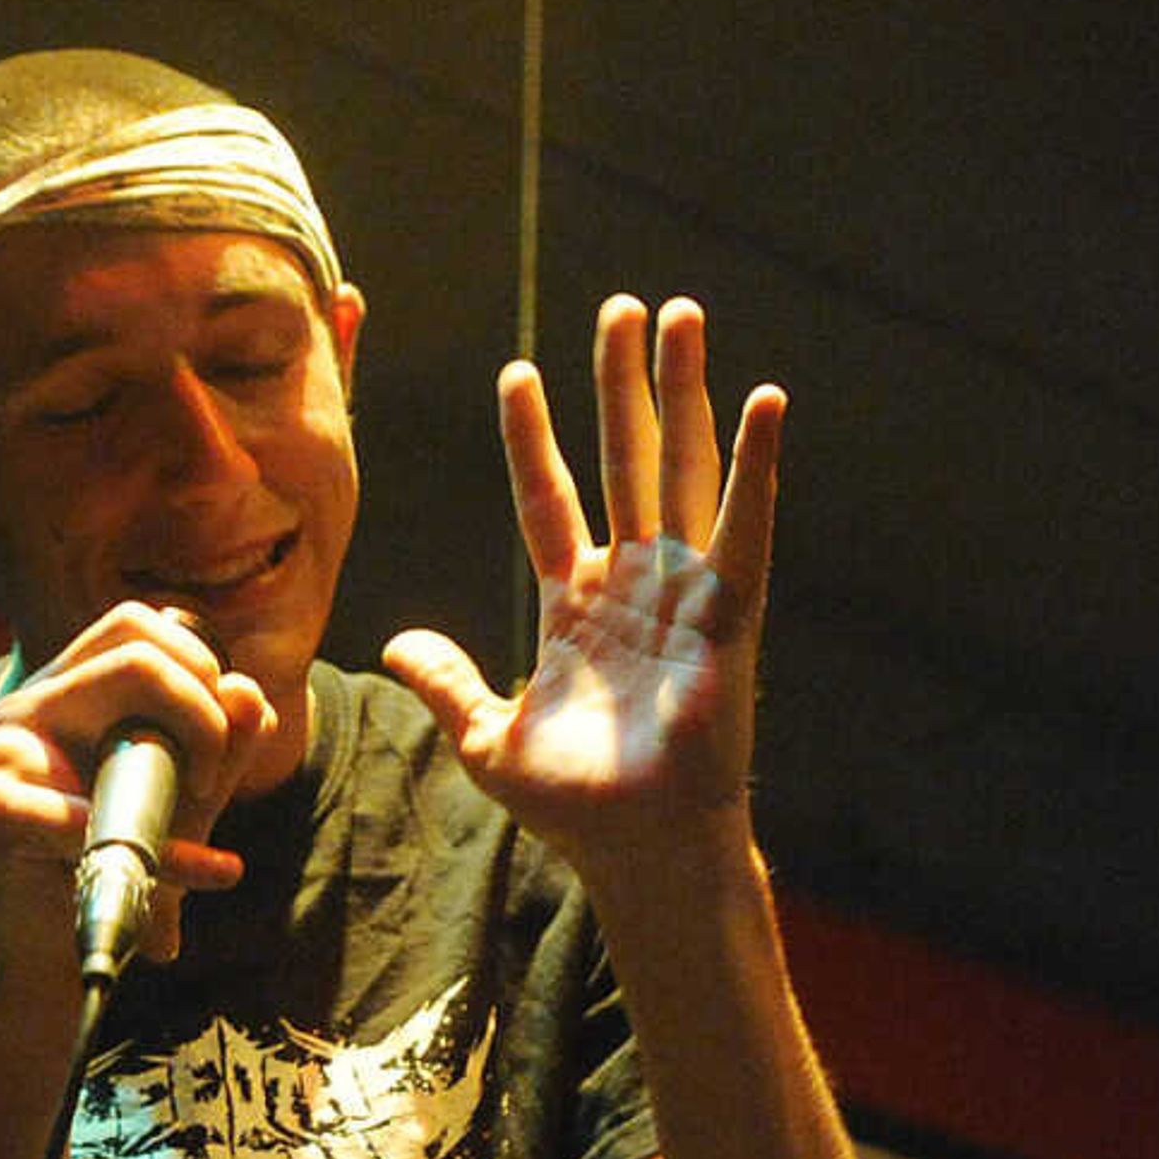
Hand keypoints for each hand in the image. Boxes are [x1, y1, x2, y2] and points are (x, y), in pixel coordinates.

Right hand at [0, 601, 274, 980]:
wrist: (70, 953)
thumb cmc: (128, 865)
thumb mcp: (192, 795)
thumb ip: (224, 741)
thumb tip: (246, 691)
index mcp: (67, 690)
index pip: (141, 624)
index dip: (202, 670)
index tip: (218, 745)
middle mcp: (26, 704)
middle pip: (137, 644)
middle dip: (203, 708)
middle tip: (209, 778)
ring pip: (121, 687)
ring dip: (185, 751)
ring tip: (198, 816)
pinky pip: (92, 809)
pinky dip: (166, 850)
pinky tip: (211, 871)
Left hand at [382, 294, 783, 869]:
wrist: (639, 850)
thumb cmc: (576, 808)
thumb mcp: (488, 739)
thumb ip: (446, 683)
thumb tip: (394, 645)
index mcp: (576, 604)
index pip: (548, 498)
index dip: (532, 438)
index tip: (517, 372)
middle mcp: (634, 583)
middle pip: (624, 459)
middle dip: (621, 383)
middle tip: (621, 307)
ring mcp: (683, 591)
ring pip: (681, 469)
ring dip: (681, 392)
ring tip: (681, 315)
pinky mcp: (728, 613)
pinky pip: (745, 526)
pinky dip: (756, 465)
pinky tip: (764, 402)